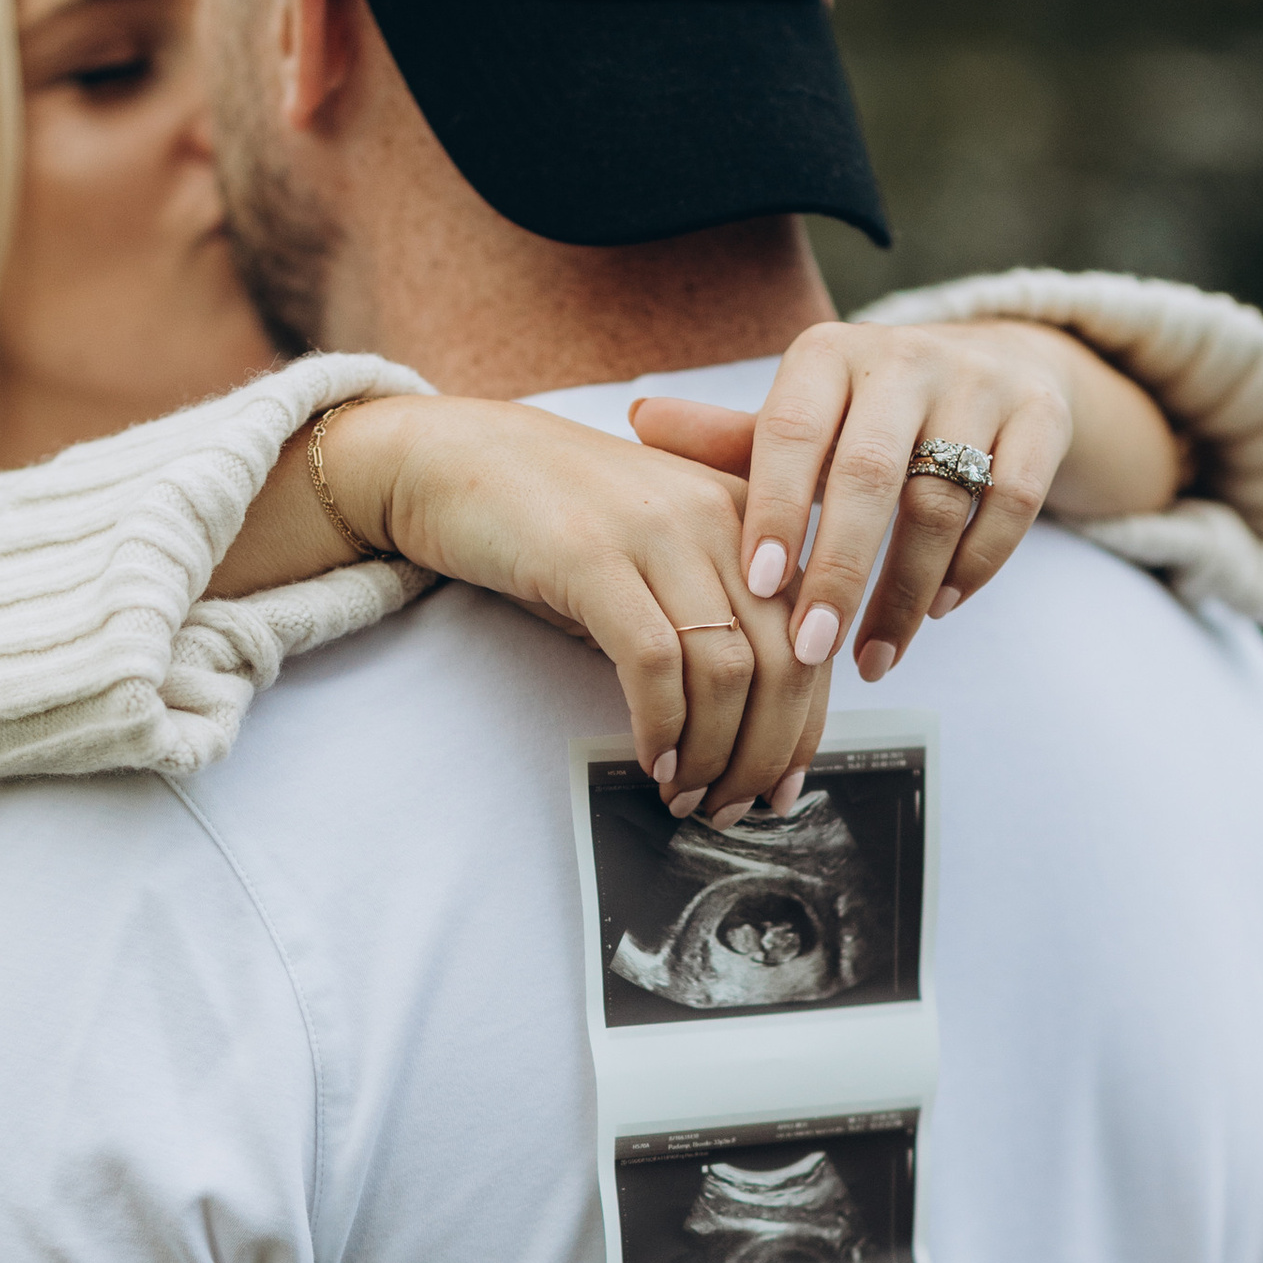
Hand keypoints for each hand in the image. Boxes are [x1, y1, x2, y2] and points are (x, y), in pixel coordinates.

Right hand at [347, 396, 824, 817]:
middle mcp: (717, 513)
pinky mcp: (592, 553)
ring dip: (712, 754)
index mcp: (749, 513)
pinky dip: (661, 726)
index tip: (783, 785)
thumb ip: (710, 612)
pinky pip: (653, 662)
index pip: (811, 637)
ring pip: (726, 670)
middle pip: (783, 661)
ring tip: (685, 795)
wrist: (450, 456)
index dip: (804, 727)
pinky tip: (652, 759)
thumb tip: (746, 725)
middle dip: (763, 755)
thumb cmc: (553, 517)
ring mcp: (656, 530)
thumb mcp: (656, 552)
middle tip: (732, 806)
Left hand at [633, 317, 1177, 681]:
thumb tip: (637, 421)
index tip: (759, 586)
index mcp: (828, 355)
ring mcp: (978, 384)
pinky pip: (1010, 503)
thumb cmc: (867, 413)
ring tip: (872, 658)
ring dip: (905, 592)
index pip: (792, 431)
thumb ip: (730, 438)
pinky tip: (941, 609)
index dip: (775, 509)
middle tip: (810, 652)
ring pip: (941, 501)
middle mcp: (903, 358)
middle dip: (838, 572)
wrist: (995, 365)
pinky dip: (976, 565)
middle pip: (869, 476)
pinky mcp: (1040, 417)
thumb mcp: (803, 417)